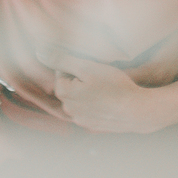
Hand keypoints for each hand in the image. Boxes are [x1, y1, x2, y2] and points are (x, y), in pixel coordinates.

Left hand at [35, 50, 177, 133]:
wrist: (139, 111)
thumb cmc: (114, 86)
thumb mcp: (88, 66)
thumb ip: (62, 59)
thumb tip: (38, 51)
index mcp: (64, 93)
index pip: (61, 72)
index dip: (77, 65)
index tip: (92, 66)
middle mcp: (69, 110)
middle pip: (69, 86)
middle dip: (81, 79)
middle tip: (100, 76)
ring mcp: (81, 120)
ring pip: (79, 99)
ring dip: (88, 92)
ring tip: (107, 88)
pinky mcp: (93, 126)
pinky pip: (90, 110)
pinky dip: (96, 104)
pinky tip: (110, 100)